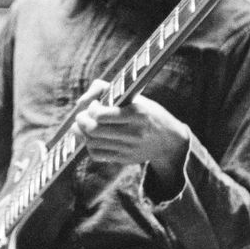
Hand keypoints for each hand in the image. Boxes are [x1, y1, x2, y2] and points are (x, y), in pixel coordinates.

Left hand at [71, 79, 188, 177]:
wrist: (169, 140)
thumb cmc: (147, 112)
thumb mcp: (135, 96)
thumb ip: (106, 89)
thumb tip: (82, 101)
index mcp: (137, 113)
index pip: (100, 115)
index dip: (91, 108)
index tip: (95, 104)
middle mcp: (133, 132)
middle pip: (93, 129)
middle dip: (81, 120)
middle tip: (82, 115)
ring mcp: (129, 148)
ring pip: (92, 143)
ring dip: (82, 132)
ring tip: (84, 125)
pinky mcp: (124, 159)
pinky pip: (97, 155)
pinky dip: (89, 146)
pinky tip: (93, 138)